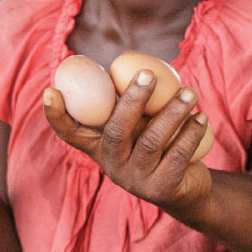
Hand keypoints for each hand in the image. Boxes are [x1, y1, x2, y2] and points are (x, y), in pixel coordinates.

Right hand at [43, 69, 212, 211]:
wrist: (187, 189)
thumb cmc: (159, 145)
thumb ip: (132, 105)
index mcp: (102, 146)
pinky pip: (178, 155)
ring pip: (152, 141)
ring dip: (173, 111)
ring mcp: (136, 180)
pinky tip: (201, 116)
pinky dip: (191, 132)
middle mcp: (113, 165)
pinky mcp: (162, 189)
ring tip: (190, 92)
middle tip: (149, 73)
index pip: (71, 133)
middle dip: (132, 100)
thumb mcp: (141, 126)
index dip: (58, 115)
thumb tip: (131, 62)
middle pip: (116, 131)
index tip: (50, 91)